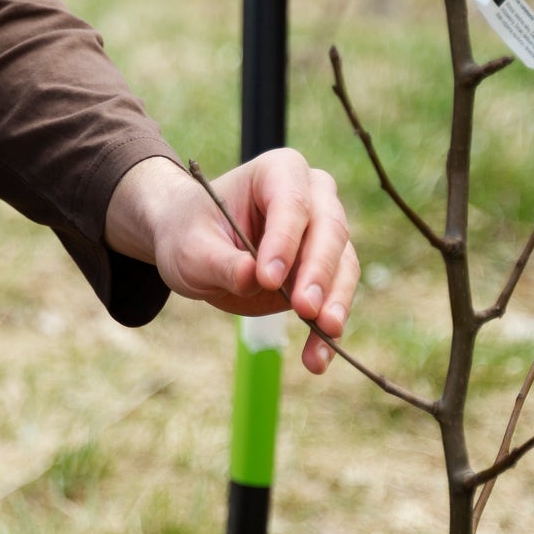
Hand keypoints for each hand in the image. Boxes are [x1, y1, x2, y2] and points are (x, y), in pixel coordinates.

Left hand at [105, 151, 357, 375]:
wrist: (193, 246)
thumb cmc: (189, 233)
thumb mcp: (190, 248)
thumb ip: (221, 262)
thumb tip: (251, 279)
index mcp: (278, 172)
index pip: (291, 203)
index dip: (285, 240)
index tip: (267, 278)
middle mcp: (312, 195)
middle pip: (329, 230)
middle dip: (319, 272)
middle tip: (305, 309)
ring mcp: (324, 233)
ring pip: (343, 264)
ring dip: (336, 302)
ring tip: (325, 334)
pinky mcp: (325, 270)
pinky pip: (336, 297)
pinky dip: (327, 330)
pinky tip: (317, 360)